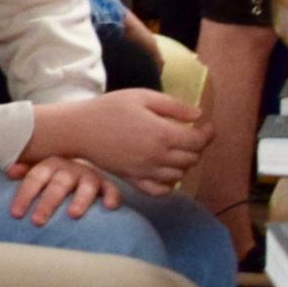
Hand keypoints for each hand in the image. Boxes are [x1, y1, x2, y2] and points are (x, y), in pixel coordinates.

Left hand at [3, 153, 126, 222]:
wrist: (82, 168)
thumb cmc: (54, 176)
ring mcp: (89, 176)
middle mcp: (70, 168)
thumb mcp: (39, 173)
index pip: (35, 177)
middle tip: (37, 221)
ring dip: (80, 199)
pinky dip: (112, 196)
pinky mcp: (107, 185)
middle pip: (58, 184)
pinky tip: (109, 207)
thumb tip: (9, 173)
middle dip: (47, 202)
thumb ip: (25, 173)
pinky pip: (112, 189)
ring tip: (73, 215)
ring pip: (86, 185)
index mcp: (49, 165)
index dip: (24, 194)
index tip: (15, 214)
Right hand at [29, 85, 207, 186]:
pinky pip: (160, 190)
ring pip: (179, 175)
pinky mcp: (133, 180)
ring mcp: (145, 171)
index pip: (198, 142)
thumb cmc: (109, 108)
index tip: (206, 126)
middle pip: (192, 159)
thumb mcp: (142, 96)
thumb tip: (198, 117)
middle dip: (196, 147)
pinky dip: (169, 184)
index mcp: (161, 134)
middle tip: (189, 135)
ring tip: (176, 149)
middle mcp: (157, 156)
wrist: (79, 129)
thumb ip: (173, 106)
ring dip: (184, 163)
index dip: (208, 134)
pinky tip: (165, 171)